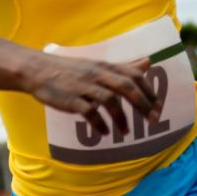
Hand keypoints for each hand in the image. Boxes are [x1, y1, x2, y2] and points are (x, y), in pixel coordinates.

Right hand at [27, 54, 157, 136]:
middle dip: (143, 104)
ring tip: (126, 132)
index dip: (149, 91)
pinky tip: (105, 133)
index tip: (159, 106)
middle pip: (127, 86)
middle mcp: (98, 74)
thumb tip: (148, 62)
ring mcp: (84, 86)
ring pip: (110, 100)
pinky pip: (89, 112)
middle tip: (152, 121)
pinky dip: (99, 124)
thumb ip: (124, 66)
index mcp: (106, 66)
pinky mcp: (70, 99)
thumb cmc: (71, 70)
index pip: (135, 75)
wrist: (37, 70)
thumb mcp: (99, 64)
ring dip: (121, 118)